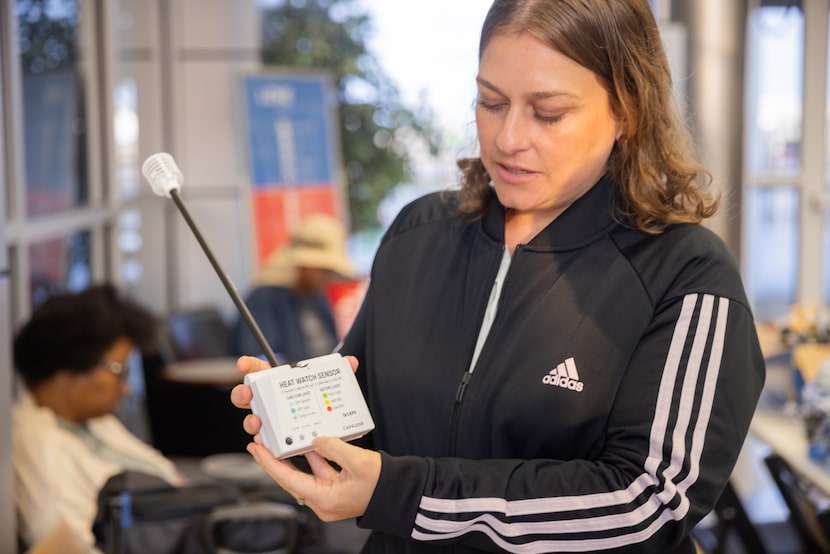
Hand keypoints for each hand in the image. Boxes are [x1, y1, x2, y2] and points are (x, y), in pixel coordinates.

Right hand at [230, 355, 359, 436]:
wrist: (333, 429)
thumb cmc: (325, 402)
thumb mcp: (333, 387)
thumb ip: (341, 372)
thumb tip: (351, 361)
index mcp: (281, 383)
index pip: (261, 371)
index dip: (250, 366)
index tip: (243, 365)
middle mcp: (272, 402)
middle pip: (248, 395)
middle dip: (242, 394)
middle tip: (247, 395)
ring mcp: (273, 421)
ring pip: (253, 420)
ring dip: (251, 420)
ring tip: (257, 422)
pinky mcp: (279, 440)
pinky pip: (266, 441)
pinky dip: (264, 442)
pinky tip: (266, 442)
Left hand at [248, 436, 380, 520]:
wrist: (401, 493)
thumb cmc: (382, 483)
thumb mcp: (357, 461)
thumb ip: (333, 448)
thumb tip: (316, 440)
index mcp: (324, 499)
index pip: (288, 479)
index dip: (269, 463)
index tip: (256, 449)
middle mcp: (323, 502)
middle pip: (292, 478)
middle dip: (277, 459)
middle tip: (262, 442)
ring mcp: (330, 496)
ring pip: (306, 474)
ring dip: (296, 456)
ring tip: (284, 438)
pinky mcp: (337, 489)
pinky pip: (320, 472)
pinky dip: (315, 458)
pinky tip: (311, 443)